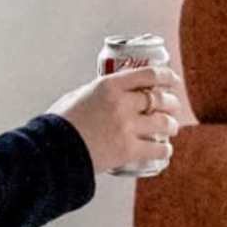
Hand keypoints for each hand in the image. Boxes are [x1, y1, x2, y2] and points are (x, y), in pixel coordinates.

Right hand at [65, 53, 180, 181]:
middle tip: (174, 108)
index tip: (174, 80)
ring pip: (163, 123)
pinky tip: (165, 151)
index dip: (167, 76)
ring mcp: (126, 127)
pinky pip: (156, 149)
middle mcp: (121, 103)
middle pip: (160, 99)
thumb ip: (99, 92)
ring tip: (172, 128)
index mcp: (109, 85)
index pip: (149, 74)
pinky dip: (164, 150)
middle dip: (172, 103)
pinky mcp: (127, 150)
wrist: (52, 150)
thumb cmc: (61, 122)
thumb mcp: (79, 95)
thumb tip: (112, 91)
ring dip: (172, 126)